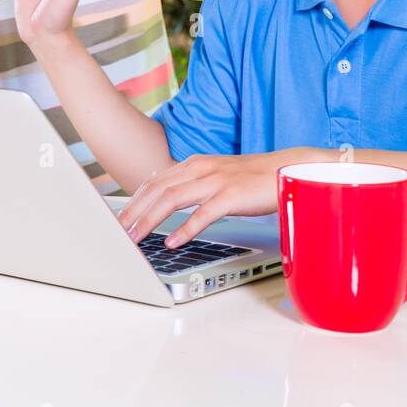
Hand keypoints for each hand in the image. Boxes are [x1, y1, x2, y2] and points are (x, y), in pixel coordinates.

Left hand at [116, 149, 311, 248]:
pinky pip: (203, 213)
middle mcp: (202, 168)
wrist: (288, 170)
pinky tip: (173, 242)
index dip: (134, 200)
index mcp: (196, 163)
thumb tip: (166, 202)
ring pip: (173, 199)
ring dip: (150, 220)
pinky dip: (185, 229)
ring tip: (136, 239)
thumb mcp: (217, 177)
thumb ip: (193, 185)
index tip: (119, 219)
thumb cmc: (252, 179)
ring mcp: (216, 180)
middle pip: (157, 189)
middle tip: (118, 233)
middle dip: (134, 212)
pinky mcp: (232, 195)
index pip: (156, 181)